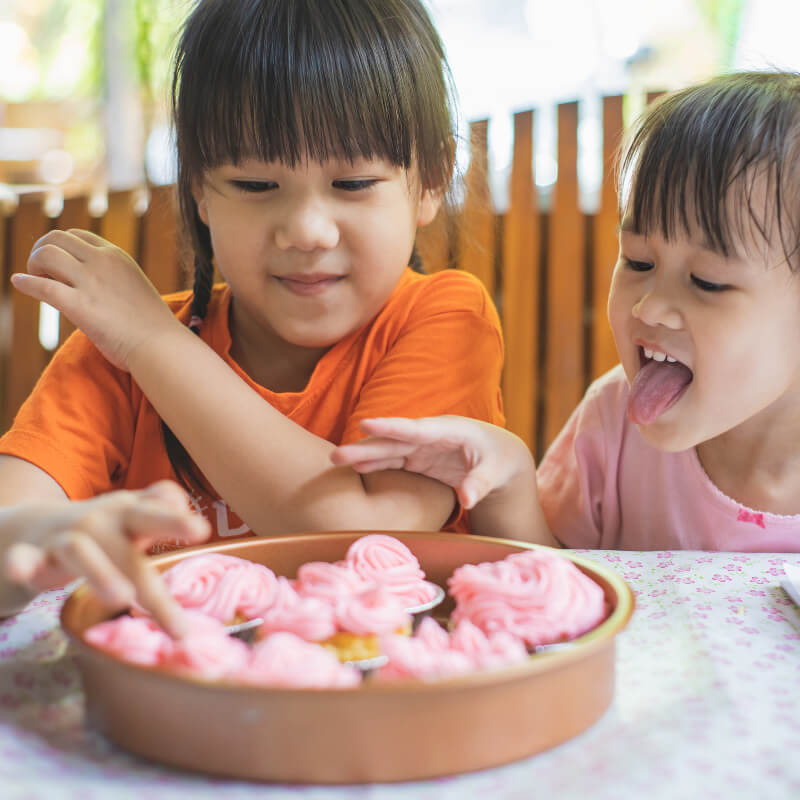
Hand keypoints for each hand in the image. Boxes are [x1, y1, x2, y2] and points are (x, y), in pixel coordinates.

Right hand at [2, 481, 209, 637]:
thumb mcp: (130, 518)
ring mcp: (63, 538)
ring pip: (81, 551)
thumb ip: (161, 511)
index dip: (178, 516)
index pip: (159, 510)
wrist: (27, 531)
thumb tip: (189, 509)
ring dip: (101, 572)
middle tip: (199, 531)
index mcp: (129, 512)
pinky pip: (22, 559)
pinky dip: (21, 563)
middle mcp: (100, 520)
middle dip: (167, 525)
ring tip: (122, 600)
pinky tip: (23, 570)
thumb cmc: (97, 531)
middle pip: (136, 521)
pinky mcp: (29, 557)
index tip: (202, 530)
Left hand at [12, 229, 178, 370]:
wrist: (161, 346)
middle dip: (41, 249)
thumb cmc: (152, 326)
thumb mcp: (135, 289)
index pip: (78, 235)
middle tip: (39, 269)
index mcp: (117, 257)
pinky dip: (25, 282)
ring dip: (34, 264)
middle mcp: (102, 263)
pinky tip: (19, 283)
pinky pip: (42, 286)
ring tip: (35, 278)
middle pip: (57, 238)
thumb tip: (92, 287)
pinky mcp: (79, 305)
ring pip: (46, 254)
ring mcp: (91, 282)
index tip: (58, 264)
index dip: (61, 246)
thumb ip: (114, 281)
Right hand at [331, 416, 534, 509]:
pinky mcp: (418, 459)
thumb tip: (467, 500)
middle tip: (336, 455)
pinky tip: (355, 469)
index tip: (365, 423)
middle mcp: (430, 436)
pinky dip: (375, 465)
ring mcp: (422, 447)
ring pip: (388, 450)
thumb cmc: (500, 460)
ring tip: (336, 460)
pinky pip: (393, 461)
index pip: (415, 429)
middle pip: (393, 441)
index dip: (390, 427)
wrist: (500, 458)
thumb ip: (480, 483)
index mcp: (449, 430)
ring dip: (363, 456)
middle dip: (366, 447)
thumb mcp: (496, 471)